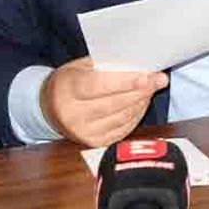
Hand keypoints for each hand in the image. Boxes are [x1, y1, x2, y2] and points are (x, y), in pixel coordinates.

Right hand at [41, 56, 167, 147]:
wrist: (49, 108)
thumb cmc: (70, 81)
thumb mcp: (81, 66)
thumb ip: (107, 65)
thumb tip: (139, 66)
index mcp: (67, 90)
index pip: (99, 86)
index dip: (125, 82)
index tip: (147, 77)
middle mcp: (72, 115)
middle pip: (114, 103)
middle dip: (141, 91)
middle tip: (159, 79)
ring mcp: (83, 132)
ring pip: (121, 117)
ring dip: (141, 102)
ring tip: (151, 88)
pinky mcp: (93, 143)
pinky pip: (122, 129)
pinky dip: (136, 115)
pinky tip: (140, 103)